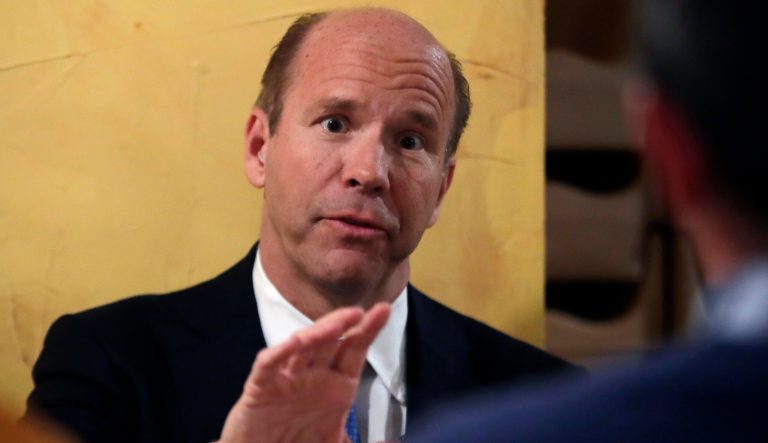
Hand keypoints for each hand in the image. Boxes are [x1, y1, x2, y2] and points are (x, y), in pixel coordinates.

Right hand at [217, 303, 390, 442]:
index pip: (355, 349)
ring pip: (301, 346)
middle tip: (358, 312)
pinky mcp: (260, 388)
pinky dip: (278, 352)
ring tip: (335, 324)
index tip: (383, 310)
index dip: (368, 329)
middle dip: (342, 323)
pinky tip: (293, 343)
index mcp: (336, 385)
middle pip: (329, 340)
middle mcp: (313, 376)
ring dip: (317, 333)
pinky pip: (268, 365)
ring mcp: (287, 379)